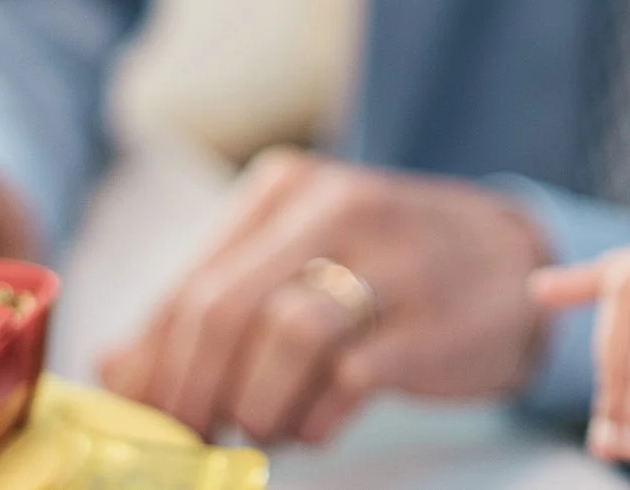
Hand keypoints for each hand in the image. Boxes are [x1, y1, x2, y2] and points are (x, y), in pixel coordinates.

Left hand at [97, 148, 550, 447]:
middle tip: (187, 442)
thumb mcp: (298, 260)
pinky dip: (316, 420)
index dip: (153, 366)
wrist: (514, 261)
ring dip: (256, 410)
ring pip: (282, 344)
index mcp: (289, 187)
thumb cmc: (383, 267)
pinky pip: (345, 384)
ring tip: (266, 427)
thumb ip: (211, 305)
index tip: (142, 420)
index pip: (191, 283)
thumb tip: (114, 373)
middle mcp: (337, 207)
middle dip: (190, 395)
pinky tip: (319, 421)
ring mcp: (391, 260)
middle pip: (223, 311)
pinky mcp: (431, 320)